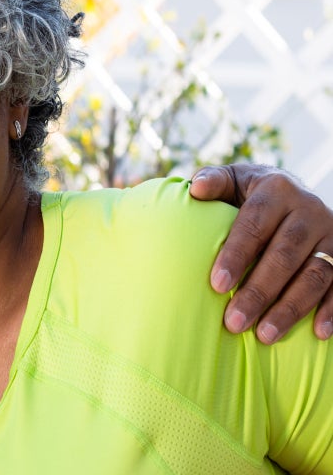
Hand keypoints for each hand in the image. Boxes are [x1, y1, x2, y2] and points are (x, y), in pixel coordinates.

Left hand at [190, 164, 332, 343]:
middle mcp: (309, 211)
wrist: (294, 191)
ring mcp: (330, 236)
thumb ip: (214, 181)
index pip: (255, 225)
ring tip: (264, 335)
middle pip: (284, 256)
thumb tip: (195, 190)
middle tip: (234, 321)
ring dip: (290, 308)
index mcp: (277, 190)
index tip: (217, 285)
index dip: (236, 255)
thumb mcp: (234, 179)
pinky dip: (332, 310)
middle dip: (259, 291)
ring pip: (315, 276)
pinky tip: (318, 334)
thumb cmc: (251, 191)